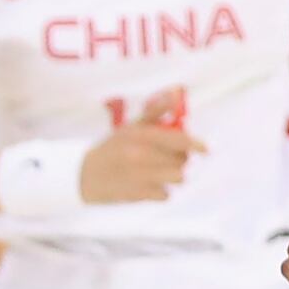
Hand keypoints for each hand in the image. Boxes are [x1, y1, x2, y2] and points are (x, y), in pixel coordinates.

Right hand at [79, 87, 202, 202]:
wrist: (83, 175)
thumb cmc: (112, 148)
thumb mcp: (131, 127)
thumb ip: (155, 111)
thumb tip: (175, 93)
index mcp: (141, 135)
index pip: (179, 139)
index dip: (196, 145)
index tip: (205, 149)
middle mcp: (141, 154)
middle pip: (181, 160)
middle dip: (180, 159)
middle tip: (168, 158)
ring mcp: (140, 176)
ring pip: (177, 178)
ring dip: (172, 176)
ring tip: (160, 172)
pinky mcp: (137, 194)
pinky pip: (165, 195)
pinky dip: (161, 192)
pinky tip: (149, 185)